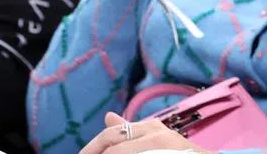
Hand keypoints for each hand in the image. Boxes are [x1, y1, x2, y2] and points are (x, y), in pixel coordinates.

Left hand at [79, 112, 212, 153]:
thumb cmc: (175, 152)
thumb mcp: (153, 137)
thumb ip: (129, 129)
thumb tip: (107, 116)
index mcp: (149, 127)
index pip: (111, 134)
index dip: (92, 148)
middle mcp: (153, 133)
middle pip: (112, 141)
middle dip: (93, 151)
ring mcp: (158, 143)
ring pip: (118, 151)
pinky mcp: (161, 147)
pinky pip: (127, 152)